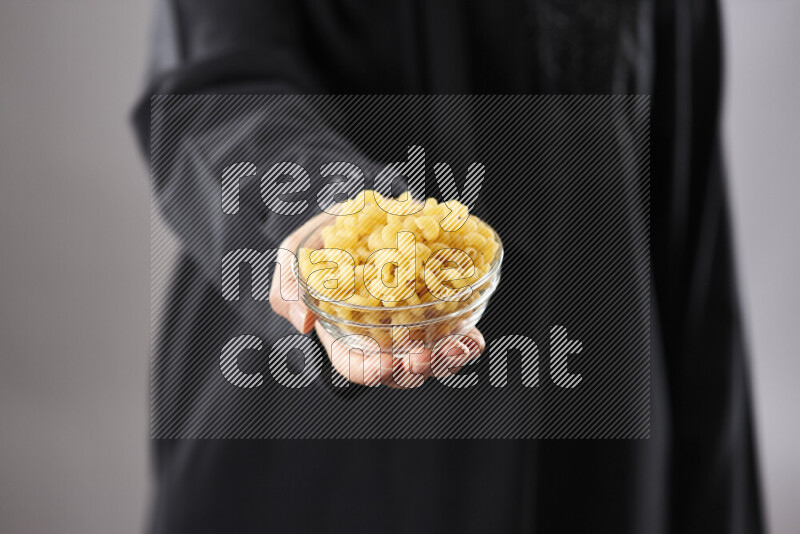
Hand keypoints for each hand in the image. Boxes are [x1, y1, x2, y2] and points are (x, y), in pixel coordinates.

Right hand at [269, 212, 484, 387]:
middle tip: (424, 357)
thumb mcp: (293, 257)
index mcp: (344, 332)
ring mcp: (412, 325)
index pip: (356, 365)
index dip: (370, 371)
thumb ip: (287, 288)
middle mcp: (380, 337)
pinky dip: (467, 339)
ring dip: (448, 359)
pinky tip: (473, 335)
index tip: (384, 365)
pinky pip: (456, 332)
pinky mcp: (439, 307)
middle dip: (416, 369)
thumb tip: (303, 321)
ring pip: (433, 357)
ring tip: (458, 347)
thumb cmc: (324, 239)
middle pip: (400, 370)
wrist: (362, 213)